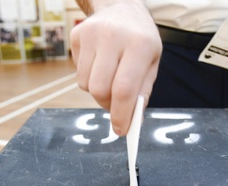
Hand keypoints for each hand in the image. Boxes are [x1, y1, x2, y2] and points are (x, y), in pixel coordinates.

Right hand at [71, 0, 161, 135]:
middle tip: (115, 104)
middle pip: (99, 89)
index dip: (121, 114)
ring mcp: (91, 34)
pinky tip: (100, 62)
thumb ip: (142, 92)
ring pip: (85, 84)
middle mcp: (113, 36)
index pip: (124, 88)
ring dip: (98, 91)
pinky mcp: (76, 35)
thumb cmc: (140, 40)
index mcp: (139, 44)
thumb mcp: (152, 63)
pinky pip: (78, 72)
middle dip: (107, 105)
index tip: (121, 130)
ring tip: (110, 78)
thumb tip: (131, 120)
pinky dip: (89, 76)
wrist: (122, 7)